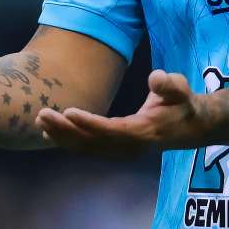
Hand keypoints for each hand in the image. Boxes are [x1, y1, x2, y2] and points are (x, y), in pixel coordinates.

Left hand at [36, 69, 207, 156]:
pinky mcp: (115, 149)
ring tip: (40, 121)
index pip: (112, 130)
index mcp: (143, 133)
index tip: (68, 112)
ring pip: (87, 148)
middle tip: (42, 114)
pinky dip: (69, 142)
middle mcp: (129, 147)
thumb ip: (170, 85)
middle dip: (66, 130)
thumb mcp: (181, 90)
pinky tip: (50, 132)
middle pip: (93, 142)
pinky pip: (88, 148)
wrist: (189, 127)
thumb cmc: (182, 103)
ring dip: (62, 137)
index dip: (90, 123)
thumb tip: (156, 77)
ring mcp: (121, 151)